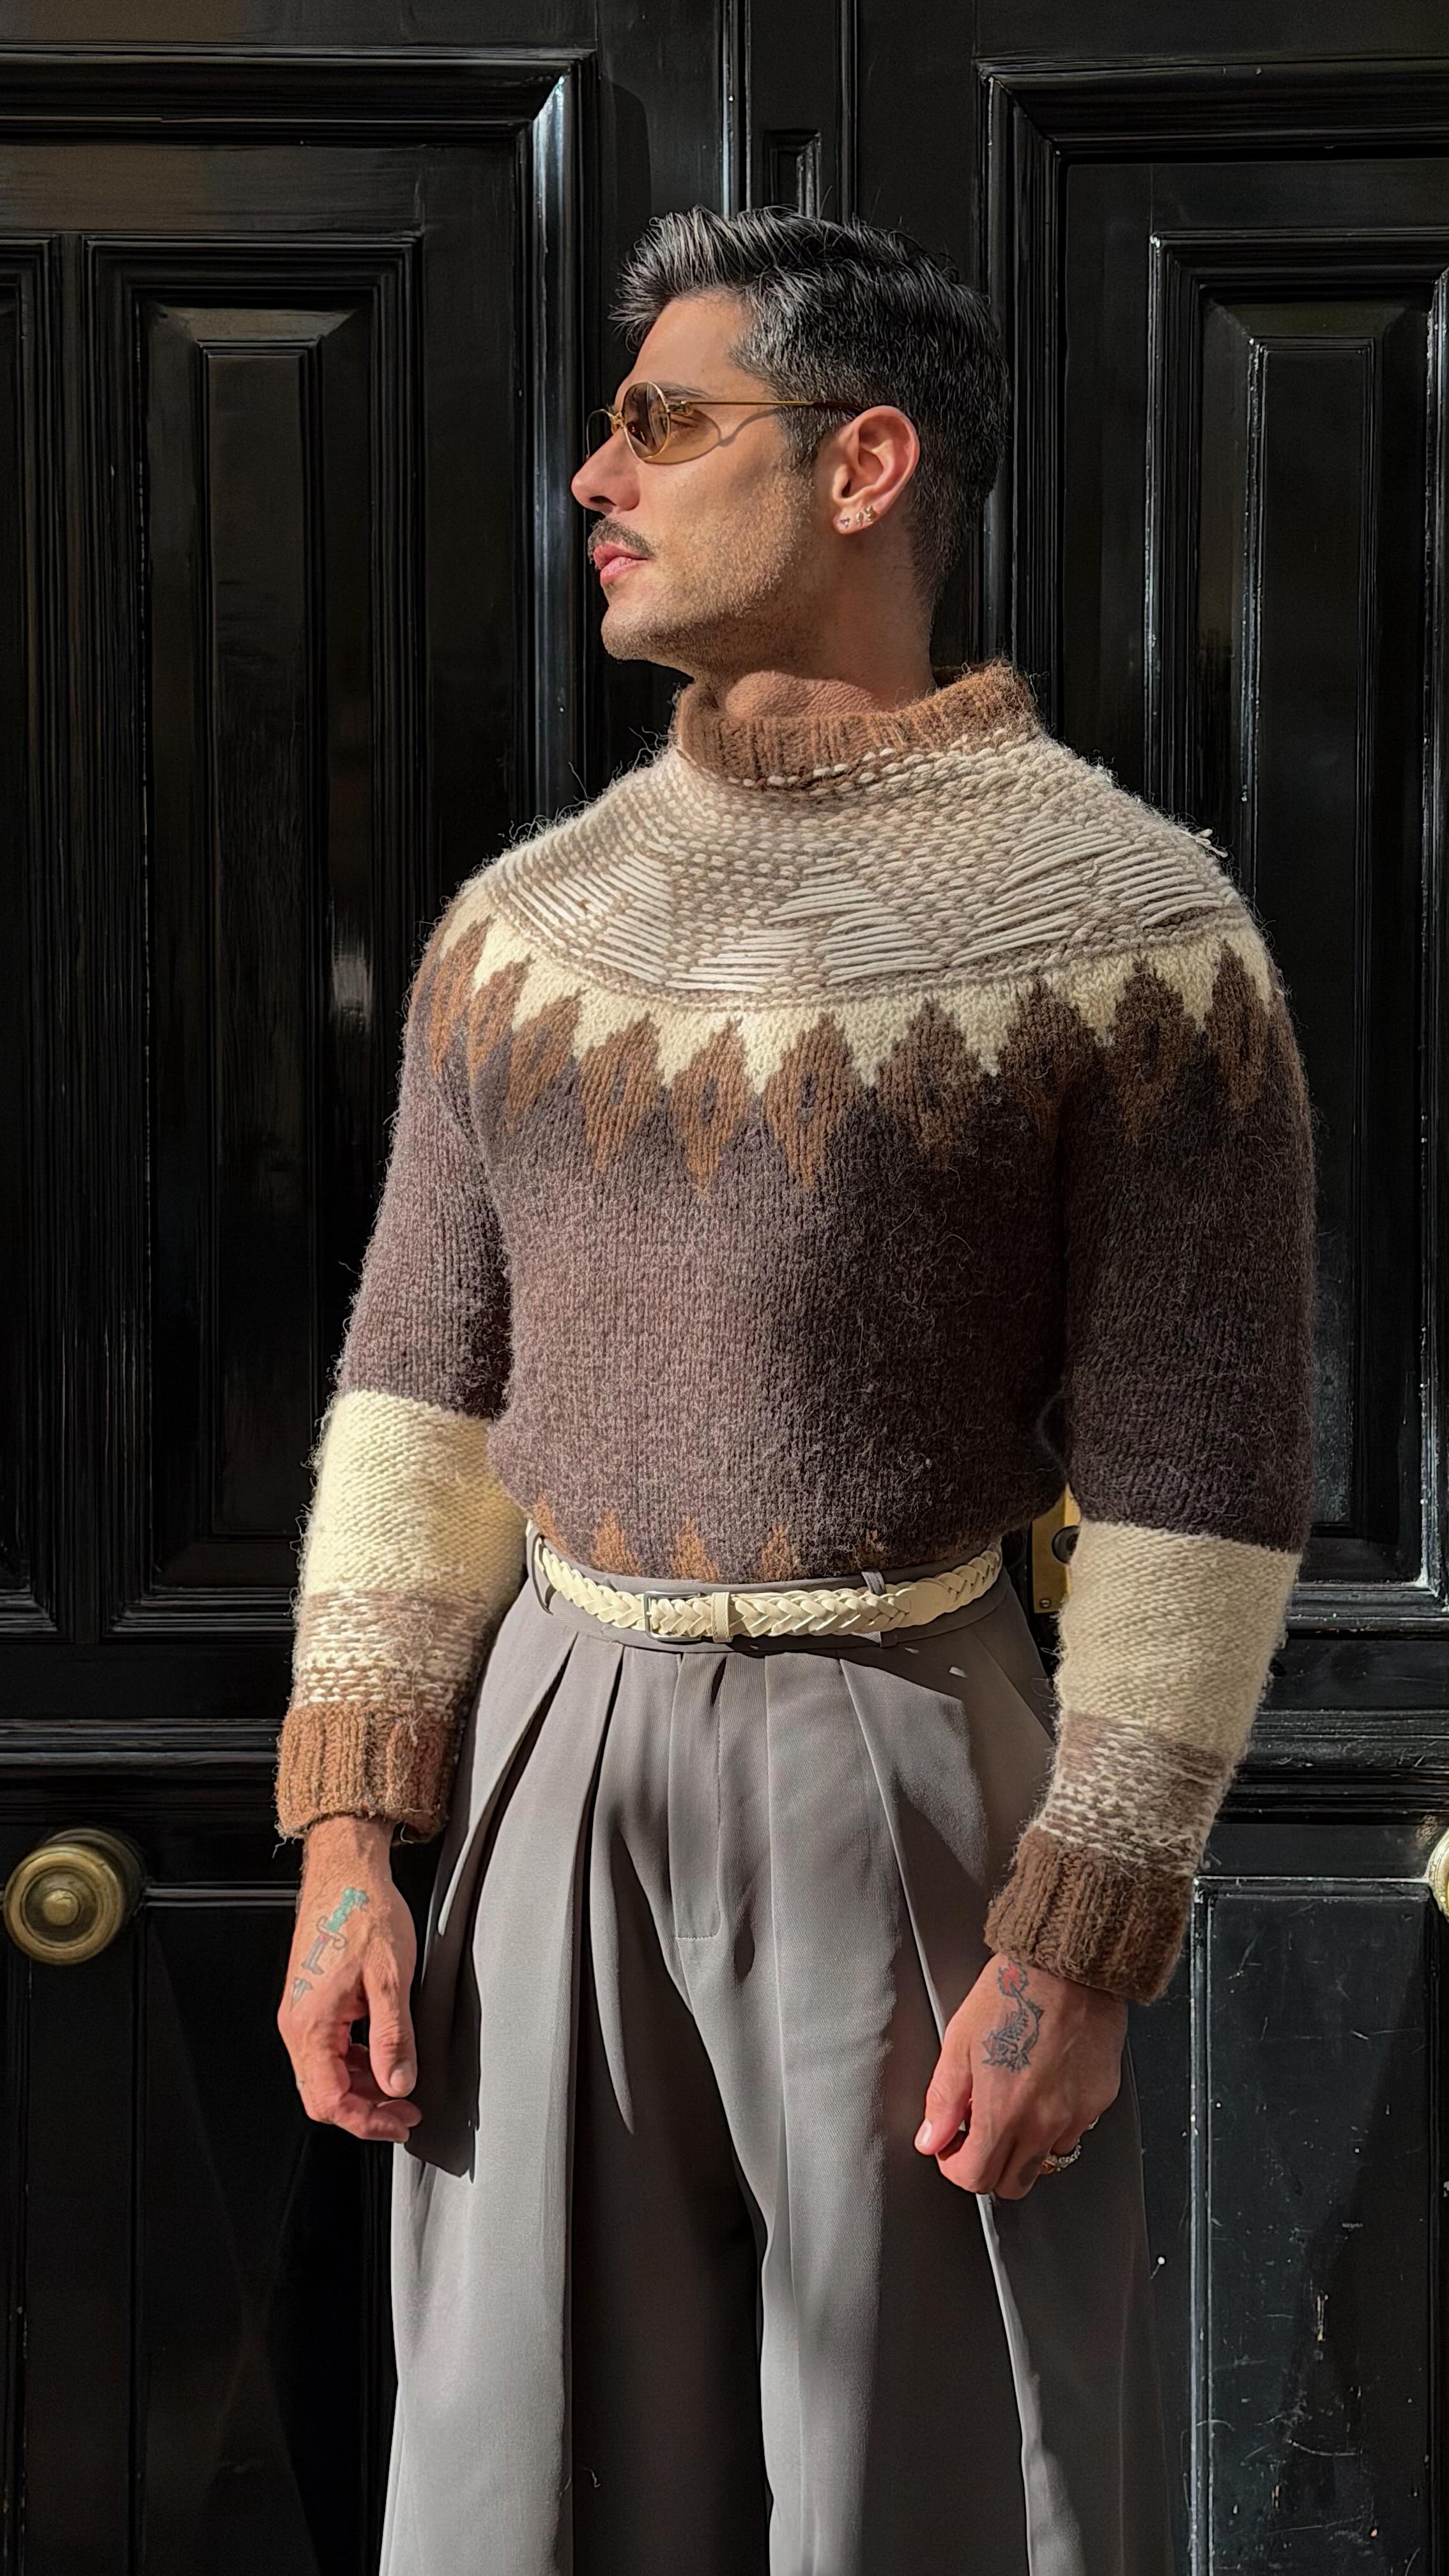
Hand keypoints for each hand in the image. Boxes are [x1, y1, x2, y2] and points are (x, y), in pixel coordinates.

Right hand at [277, 1815, 420, 2145]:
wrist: (345, 1871)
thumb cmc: (364, 1911)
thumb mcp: (390, 1978)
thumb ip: (393, 2038)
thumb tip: (398, 2083)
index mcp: (310, 2024)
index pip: (330, 2101)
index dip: (369, 2122)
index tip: (402, 2122)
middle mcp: (296, 2024)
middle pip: (322, 2095)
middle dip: (366, 2111)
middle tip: (405, 2112)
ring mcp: (300, 2013)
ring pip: (325, 2074)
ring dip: (362, 2088)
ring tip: (401, 2086)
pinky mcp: (310, 2002)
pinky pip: (327, 2050)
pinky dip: (355, 2063)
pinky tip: (381, 2057)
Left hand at [914, 1950, 1124, 2200]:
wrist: (1069, 1966)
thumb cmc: (1012, 1993)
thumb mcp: (959, 2041)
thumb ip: (943, 2099)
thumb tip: (930, 2139)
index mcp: (1003, 2111)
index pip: (976, 2178)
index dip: (956, 2166)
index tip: (952, 2145)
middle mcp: (1043, 2123)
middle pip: (1013, 2184)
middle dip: (990, 2167)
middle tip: (980, 2131)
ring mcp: (1076, 2115)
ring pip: (1045, 2160)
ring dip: (1025, 2145)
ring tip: (1015, 2101)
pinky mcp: (1100, 2100)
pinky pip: (1074, 2130)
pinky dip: (1056, 2122)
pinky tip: (1045, 2086)